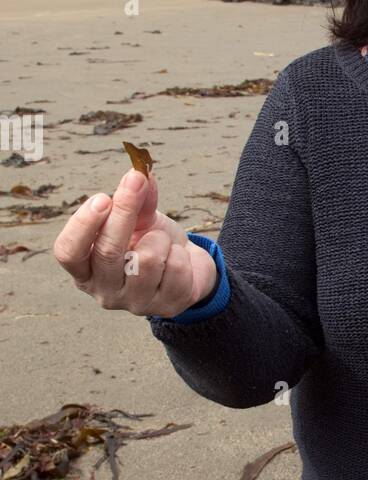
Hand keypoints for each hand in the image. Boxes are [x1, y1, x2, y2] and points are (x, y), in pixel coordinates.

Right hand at [53, 167, 217, 317]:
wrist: (188, 268)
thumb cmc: (152, 242)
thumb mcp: (141, 218)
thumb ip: (137, 197)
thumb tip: (140, 172)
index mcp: (85, 270)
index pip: (68, 252)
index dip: (83, 224)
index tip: (102, 197)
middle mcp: (104, 291)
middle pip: (108, 252)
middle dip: (124, 212)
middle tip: (136, 182)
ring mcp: (136, 303)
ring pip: (147, 260)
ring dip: (159, 239)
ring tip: (160, 241)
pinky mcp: (167, 307)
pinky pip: (175, 268)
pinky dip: (181, 254)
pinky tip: (177, 259)